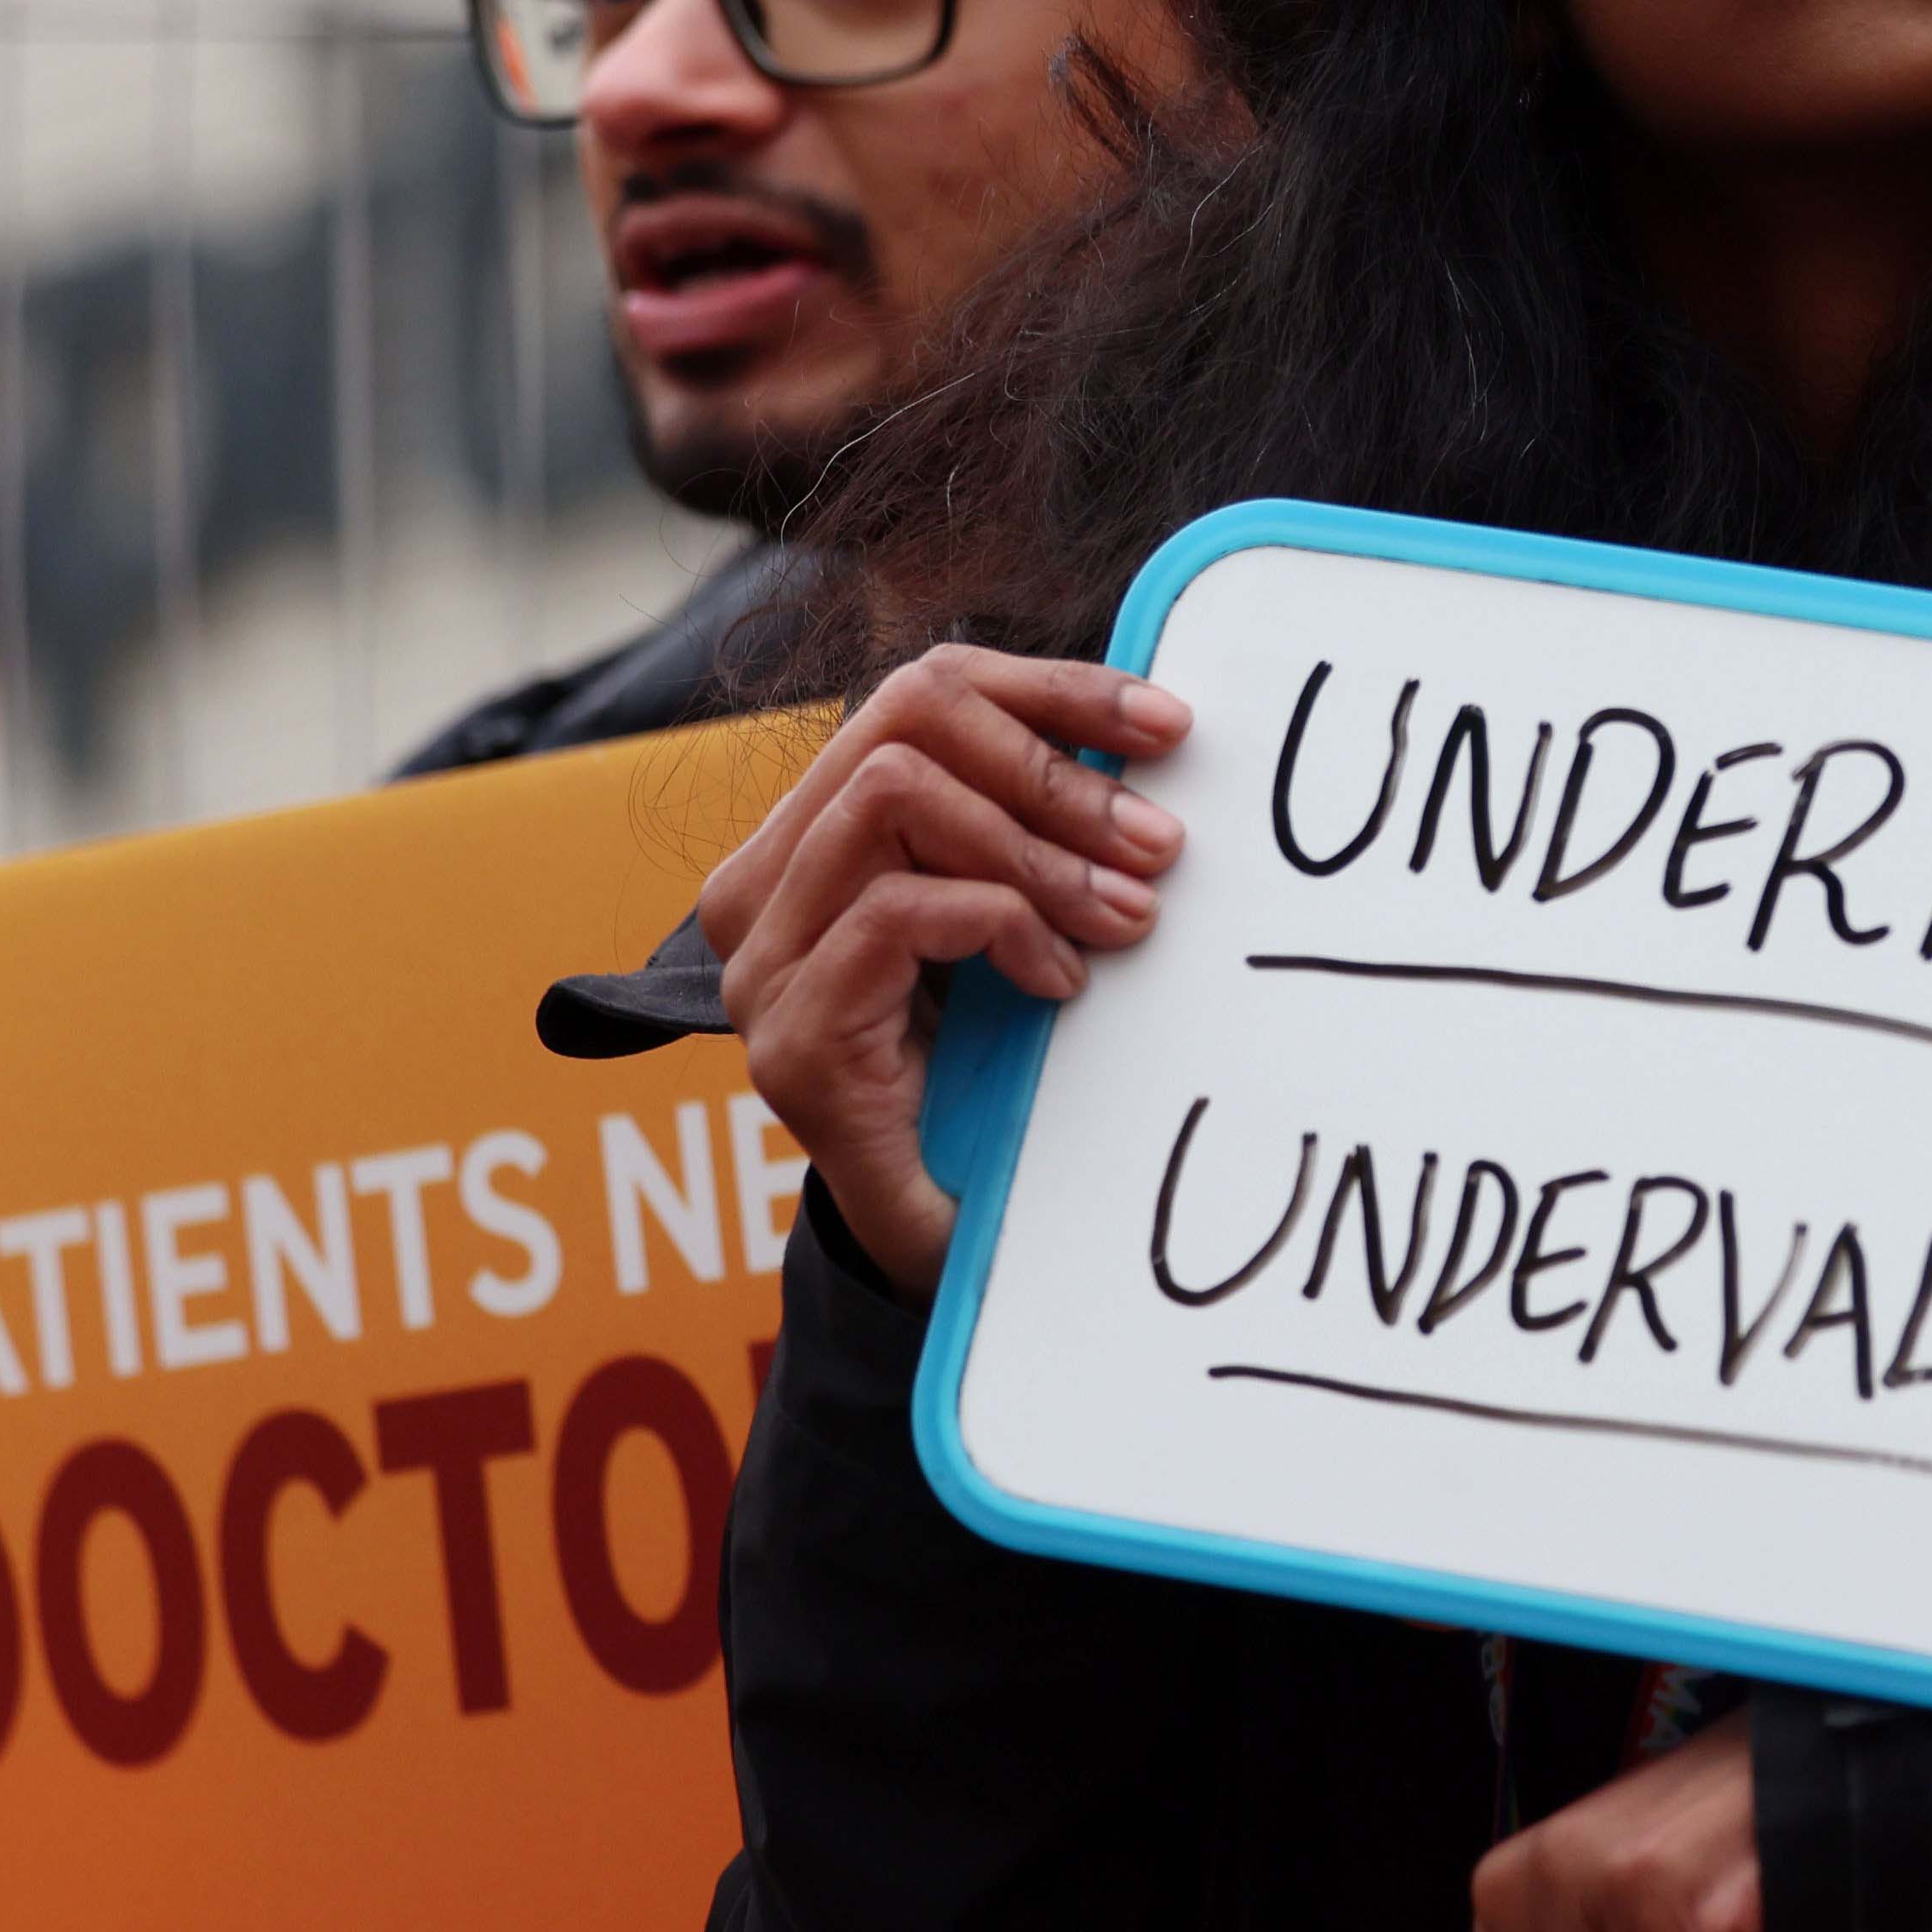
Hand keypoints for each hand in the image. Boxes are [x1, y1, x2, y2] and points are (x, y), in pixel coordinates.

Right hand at [701, 646, 1187, 1290]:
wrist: (940, 1242)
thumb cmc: (984, 1073)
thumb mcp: (1011, 925)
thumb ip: (1030, 831)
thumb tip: (1147, 734)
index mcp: (812, 841)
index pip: (920, 695)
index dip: (1050, 688)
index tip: (1167, 727)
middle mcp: (763, 886)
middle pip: (903, 722)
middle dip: (1055, 770)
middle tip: (1159, 845)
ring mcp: (765, 962)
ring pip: (896, 799)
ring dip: (1036, 852)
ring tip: (1121, 918)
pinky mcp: (792, 1036)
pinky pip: (899, 910)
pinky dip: (1000, 925)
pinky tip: (1057, 982)